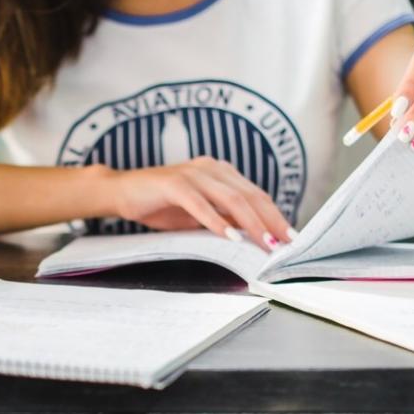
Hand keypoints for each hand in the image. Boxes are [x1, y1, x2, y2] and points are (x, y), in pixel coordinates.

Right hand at [99, 157, 296, 245]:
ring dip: (251, 223)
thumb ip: (225, 218)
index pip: (256, 195)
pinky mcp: (173, 183)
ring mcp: (193, 174)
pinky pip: (200, 203)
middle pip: (250, 196)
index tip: (291, 238)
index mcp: (221, 173)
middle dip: (271, 221)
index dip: (276, 216)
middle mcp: (211, 168)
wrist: (122, 192)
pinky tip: (229, 236)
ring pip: (231, 198)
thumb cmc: (161, 204)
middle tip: (285, 244)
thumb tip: (255, 234)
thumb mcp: (200, 214)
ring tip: (264, 243)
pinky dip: (216, 221)